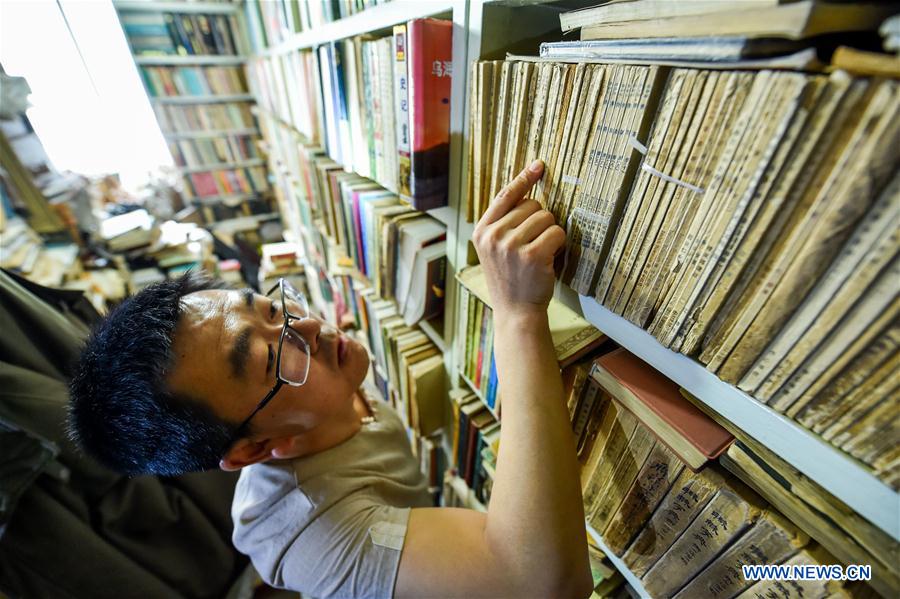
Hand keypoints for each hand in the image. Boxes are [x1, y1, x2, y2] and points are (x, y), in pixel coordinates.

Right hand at [472, 160, 565, 314]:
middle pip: (532, 205)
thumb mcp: (494, 250)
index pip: (505, 195)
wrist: (515, 312)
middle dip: (540, 221)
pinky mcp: (532, 255)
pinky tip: (549, 259)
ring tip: (540, 253)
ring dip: (550, 233)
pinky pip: (557, 232)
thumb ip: (503, 224)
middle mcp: (493, 236)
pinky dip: (559, 244)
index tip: (538, 166)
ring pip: (546, 217)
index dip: (523, 179)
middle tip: (533, 245)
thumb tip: (528, 193)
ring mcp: (511, 245)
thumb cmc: (510, 279)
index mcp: (481, 231)